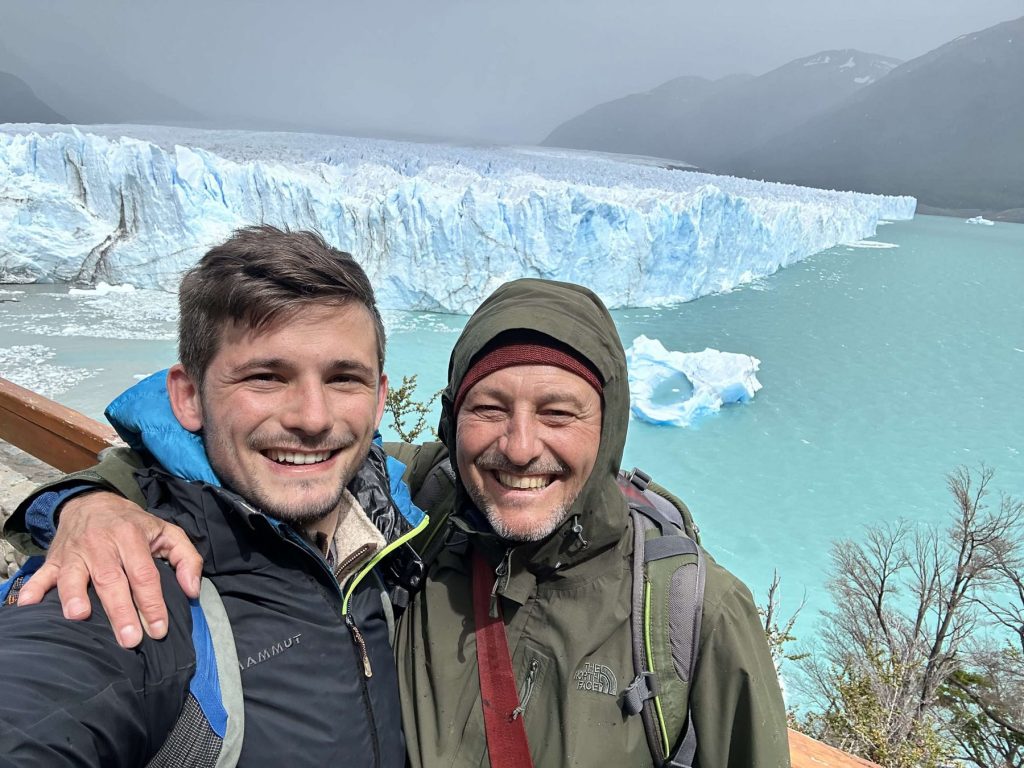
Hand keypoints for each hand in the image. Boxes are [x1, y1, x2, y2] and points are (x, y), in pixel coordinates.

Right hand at [16, 491, 203, 647]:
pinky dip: (34, 588)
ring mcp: (75, 552)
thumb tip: (192, 590)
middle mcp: (102, 543)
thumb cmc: (134, 525)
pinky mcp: (54, 559)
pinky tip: (28, 604)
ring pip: (74, 576)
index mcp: (131, 536)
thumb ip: (187, 559)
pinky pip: (43, 574)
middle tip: (129, 639)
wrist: (92, 502)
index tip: (158, 630)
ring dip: (75, 596)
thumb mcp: (167, 532)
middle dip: (120, 610)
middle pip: (111, 579)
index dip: (152, 603)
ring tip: (79, 617)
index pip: (144, 574)